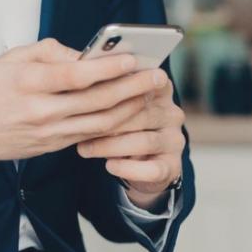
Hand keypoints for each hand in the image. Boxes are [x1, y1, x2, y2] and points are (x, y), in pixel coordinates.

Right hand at [0, 38, 169, 168]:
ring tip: (150, 93)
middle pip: (97, 101)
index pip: (75, 75)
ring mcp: (48, 132)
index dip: (107, 68)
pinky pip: (91, 135)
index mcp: (27, 82)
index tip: (131, 59)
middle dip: (132, 88)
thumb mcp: (12, 57)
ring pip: (101, 123)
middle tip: (157, 76)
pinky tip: (129, 110)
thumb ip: (51, 51)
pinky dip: (114, 123)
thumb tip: (86, 56)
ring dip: (130, 108)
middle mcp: (40, 110)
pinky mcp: (53, 146)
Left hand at [74, 73, 185, 205]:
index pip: (144, 81)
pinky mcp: (173, 166)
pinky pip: (152, 169)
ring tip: (84, 149)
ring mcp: (175, 140)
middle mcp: (171, 113)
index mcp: (158, 90)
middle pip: (140, 113)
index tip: (87, 92)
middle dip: (105, 122)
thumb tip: (77, 83)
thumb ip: (103, 91)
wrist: (139, 166)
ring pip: (144, 141)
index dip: (116, 87)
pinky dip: (128, 168)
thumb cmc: (118, 126)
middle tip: (76, 127)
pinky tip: (110, 166)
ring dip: (110, 146)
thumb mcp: (112, 105)